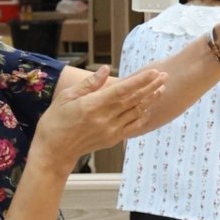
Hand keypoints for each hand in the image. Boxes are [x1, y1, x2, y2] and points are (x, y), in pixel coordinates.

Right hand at [34, 65, 166, 172]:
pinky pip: (133, 126)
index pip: (123, 90)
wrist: (55, 150)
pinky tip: (149, 107)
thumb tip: (106, 69)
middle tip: (165, 76)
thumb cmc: (56, 120)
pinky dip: (143, 116)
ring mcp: (111, 131)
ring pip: (137, 112)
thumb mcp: (67, 97)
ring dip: (150, 100)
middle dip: (151, 87)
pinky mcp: (113, 139)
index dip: (140, 80)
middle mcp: (105, 119)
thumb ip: (89, 83)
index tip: (154, 72)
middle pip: (134, 100)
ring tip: (161, 88)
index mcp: (93, 105)